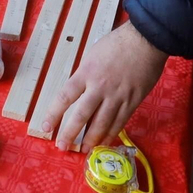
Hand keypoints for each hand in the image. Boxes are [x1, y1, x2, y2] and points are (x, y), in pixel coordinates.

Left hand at [43, 21, 166, 150]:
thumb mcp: (93, 54)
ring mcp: (117, 97)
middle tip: (62, 146)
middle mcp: (99, 88)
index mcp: (86, 73)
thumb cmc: (117, 43)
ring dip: (91, 139)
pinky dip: (110, 134)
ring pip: (102, 123)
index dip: (54, 114)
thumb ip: (85, 74)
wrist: (146, 41)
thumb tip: (80, 91)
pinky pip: (120, 122)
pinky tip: (104, 142)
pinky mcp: (132, 102)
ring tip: (83, 151)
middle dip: (70, 133)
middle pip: (81, 115)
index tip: (46, 126)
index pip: (65, 97)